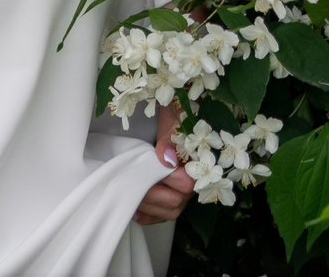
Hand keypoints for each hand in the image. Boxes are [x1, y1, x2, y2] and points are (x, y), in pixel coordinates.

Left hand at [135, 103, 194, 224]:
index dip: (166, 179)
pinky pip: (164, 213)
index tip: (147, 169)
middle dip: (150, 195)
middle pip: (176, 201)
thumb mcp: (174, 121)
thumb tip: (166, 158)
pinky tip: (134, 211)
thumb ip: (170, 139)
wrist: (177, 113)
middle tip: (129, 183)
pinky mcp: (174, 194)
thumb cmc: (178, 115)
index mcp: (200, 163)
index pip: (186, 182)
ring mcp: (185, 191)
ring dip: (147, 206)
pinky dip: (149, 215)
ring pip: (170, 210)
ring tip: (128, 194)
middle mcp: (195, 181)